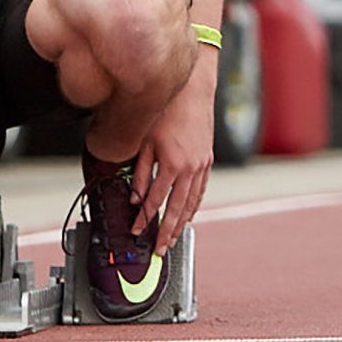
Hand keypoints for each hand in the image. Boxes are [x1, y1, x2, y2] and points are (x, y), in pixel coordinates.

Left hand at [131, 56, 216, 253]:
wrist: (192, 92)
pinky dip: (194, 205)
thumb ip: (140, 171)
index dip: (145, 219)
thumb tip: (134, 197)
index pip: (155, 200)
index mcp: (172, 164)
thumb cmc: (165, 111)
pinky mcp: (207, 160)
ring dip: (182, 223)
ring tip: (173, 239)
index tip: (137, 231)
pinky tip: (189, 215)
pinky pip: (201, 190)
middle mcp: (190, 168)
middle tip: (160, 249)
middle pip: (177, 209)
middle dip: (167, 231)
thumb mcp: (145, 140)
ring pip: (192, 203)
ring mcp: (202, 165)